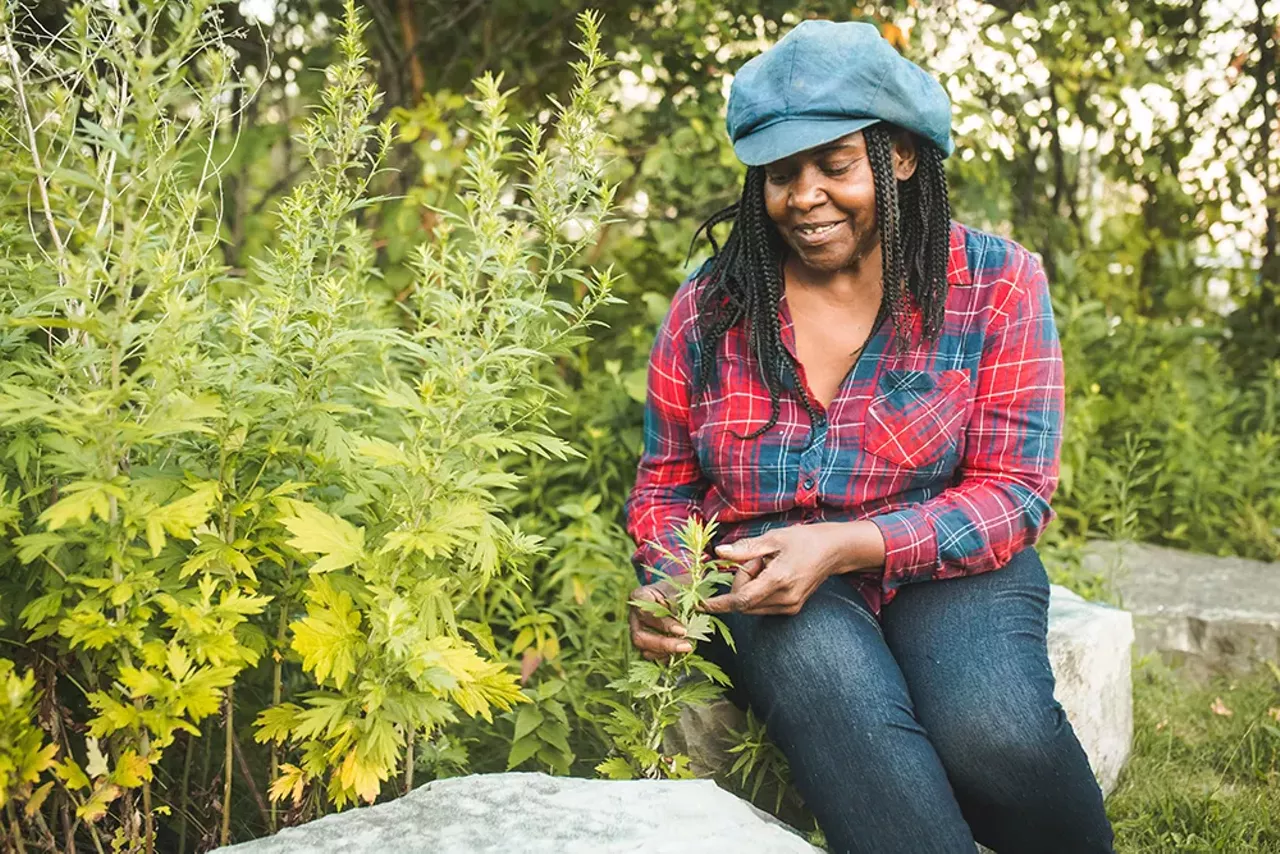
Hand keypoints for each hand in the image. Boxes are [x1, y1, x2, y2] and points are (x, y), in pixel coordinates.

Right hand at [628, 580, 693, 660]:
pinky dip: (666, 657)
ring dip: (666, 652)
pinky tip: (681, 653)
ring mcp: (638, 631)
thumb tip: (707, 607)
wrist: (677, 594)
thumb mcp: (684, 589)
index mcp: (639, 596)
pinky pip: (651, 656)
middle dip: (664, 644)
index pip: (644, 611)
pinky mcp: (645, 643)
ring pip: (644, 649)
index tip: (682, 630)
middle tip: (686, 646)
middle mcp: (634, 616)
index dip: (662, 623)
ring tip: (686, 648)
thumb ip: (690, 600)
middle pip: (640, 636)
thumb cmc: (678, 589)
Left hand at [702, 522, 876, 615]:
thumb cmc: (803, 540)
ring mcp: (790, 606)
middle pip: (744, 602)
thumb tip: (719, 552)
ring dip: (750, 587)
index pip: (742, 600)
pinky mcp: (792, 609)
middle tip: (756, 561)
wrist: (833, 551)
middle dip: (740, 583)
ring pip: (752, 605)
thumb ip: (745, 549)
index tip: (701, 604)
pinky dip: (758, 592)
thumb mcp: (773, 538)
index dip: (719, 604)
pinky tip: (772, 575)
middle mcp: (785, 598)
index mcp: (779, 580)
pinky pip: (762, 606)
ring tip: (767, 566)